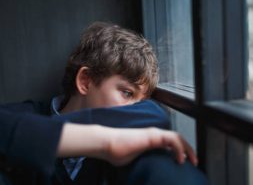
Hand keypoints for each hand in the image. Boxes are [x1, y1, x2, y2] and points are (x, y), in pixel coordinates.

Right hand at [57, 124, 197, 166]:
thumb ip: (145, 160)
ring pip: (177, 137)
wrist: (108, 144)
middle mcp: (155, 134)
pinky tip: (180, 158)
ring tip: (192, 160)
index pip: (171, 142)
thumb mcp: (136, 158)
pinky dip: (180, 148)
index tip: (184, 162)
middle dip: (188, 149)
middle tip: (194, 161)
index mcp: (151, 140)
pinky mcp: (153, 136)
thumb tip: (149, 169)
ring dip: (187, 148)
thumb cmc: (118, 152)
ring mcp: (154, 134)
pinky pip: (172, 139)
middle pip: (177, 138)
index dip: (180, 150)